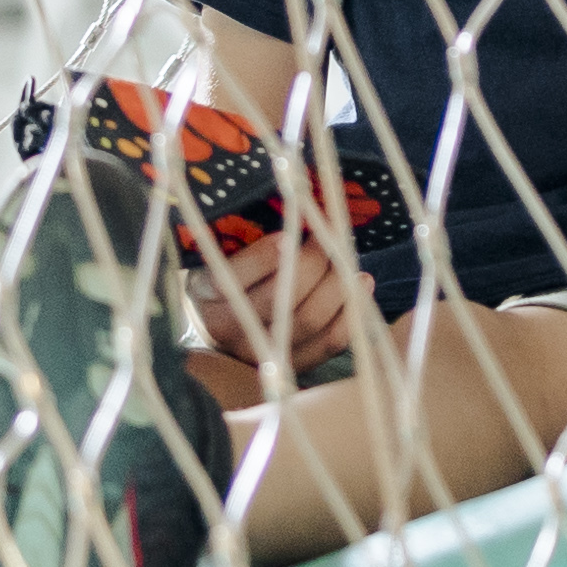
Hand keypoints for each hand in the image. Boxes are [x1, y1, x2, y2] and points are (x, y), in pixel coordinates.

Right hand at [180, 183, 385, 382]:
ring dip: (337, 283)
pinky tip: (362, 284)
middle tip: (329, 234)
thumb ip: (242, 234)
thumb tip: (298, 200)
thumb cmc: (224, 273)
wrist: (218, 330)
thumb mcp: (217, 253)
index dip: (261, 259)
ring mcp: (260, 353)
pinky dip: (351, 313)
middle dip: (313, 261)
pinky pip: (328, 343)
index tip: (287, 235)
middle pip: (278, 299)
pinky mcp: (290, 366)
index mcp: (204, 295)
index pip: (226, 281)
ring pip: (308, 321)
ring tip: (348, 258)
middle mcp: (228, 329)